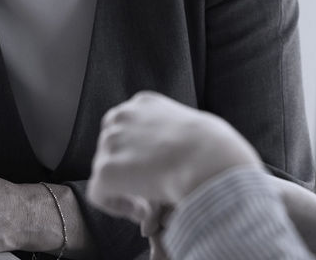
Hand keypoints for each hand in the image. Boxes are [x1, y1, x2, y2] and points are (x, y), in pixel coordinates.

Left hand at [88, 91, 260, 216]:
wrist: (209, 160)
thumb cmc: (216, 148)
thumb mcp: (196, 126)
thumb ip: (177, 133)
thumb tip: (179, 153)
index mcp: (144, 103)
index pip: (129, 129)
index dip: (139, 155)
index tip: (158, 173)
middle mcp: (122, 116)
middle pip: (112, 149)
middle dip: (128, 170)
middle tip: (152, 191)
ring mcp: (111, 141)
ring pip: (106, 171)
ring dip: (125, 189)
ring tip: (152, 204)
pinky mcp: (106, 169)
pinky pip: (99, 194)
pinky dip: (117, 206)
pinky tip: (143, 212)